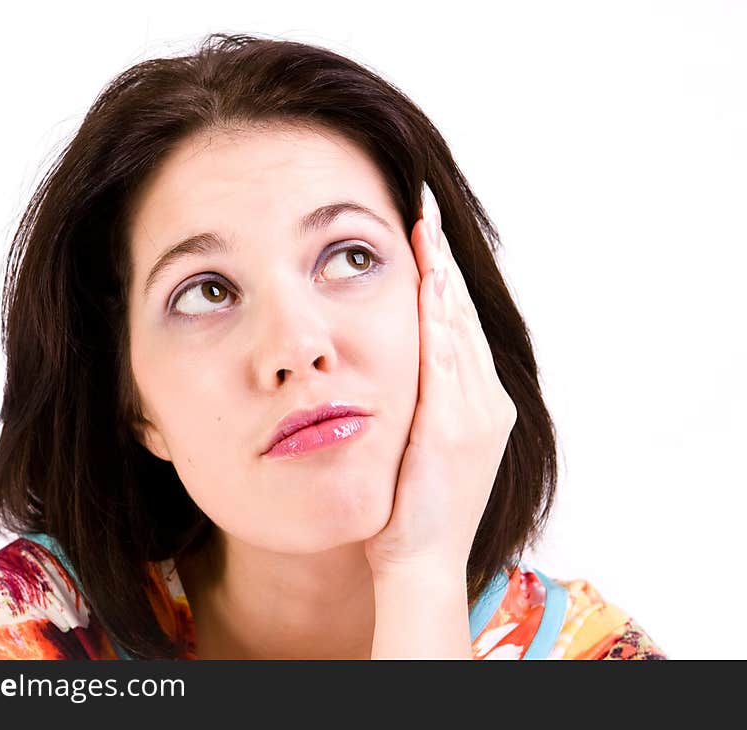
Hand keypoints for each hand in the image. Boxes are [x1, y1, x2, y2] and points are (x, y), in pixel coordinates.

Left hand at [364, 182, 517, 580]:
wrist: (420, 560)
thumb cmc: (413, 509)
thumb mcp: (424, 447)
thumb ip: (424, 405)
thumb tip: (406, 368)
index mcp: (481, 405)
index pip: (458, 327)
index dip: (444, 279)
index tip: (428, 237)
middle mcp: (488, 401)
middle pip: (462, 316)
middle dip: (444, 261)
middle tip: (427, 210)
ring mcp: (477, 412)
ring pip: (457, 327)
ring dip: (440, 274)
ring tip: (426, 227)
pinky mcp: (456, 425)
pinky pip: (446, 358)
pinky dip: (438, 316)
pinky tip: (428, 280)